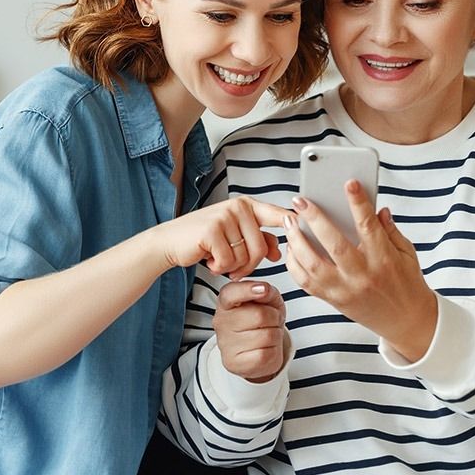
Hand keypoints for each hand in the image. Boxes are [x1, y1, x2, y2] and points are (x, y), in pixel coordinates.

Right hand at [153, 197, 291, 280]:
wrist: (170, 241)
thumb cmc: (204, 240)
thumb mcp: (234, 237)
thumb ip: (258, 240)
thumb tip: (279, 250)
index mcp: (246, 205)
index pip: (276, 213)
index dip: (292, 221)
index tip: (304, 223)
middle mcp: (237, 207)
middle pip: (260, 247)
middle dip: (249, 265)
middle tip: (233, 268)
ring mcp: (224, 216)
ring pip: (245, 256)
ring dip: (232, 267)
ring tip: (218, 260)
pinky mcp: (212, 230)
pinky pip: (228, 260)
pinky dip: (219, 267)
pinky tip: (208, 260)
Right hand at [212, 281, 288, 382]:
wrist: (256, 351)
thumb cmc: (260, 322)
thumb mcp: (266, 301)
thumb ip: (267, 291)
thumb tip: (264, 290)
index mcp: (226, 302)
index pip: (231, 293)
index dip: (248, 290)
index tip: (263, 289)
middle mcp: (222, 322)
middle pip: (260, 315)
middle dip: (274, 317)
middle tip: (271, 320)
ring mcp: (226, 344)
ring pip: (267, 335)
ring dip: (275, 334)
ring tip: (267, 334)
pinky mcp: (235, 363)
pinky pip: (266, 354)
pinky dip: (273, 351)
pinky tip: (265, 348)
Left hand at [284, 180, 437, 359]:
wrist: (406, 322)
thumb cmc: (407, 284)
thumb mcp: (407, 254)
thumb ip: (390, 230)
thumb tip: (378, 208)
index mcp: (384, 260)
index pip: (369, 227)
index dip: (359, 203)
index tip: (349, 183)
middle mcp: (362, 276)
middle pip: (334, 245)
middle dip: (315, 219)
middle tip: (300, 200)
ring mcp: (345, 290)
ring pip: (313, 265)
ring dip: (297, 241)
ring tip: (289, 221)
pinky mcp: (333, 301)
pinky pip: (306, 283)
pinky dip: (294, 264)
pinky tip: (291, 247)